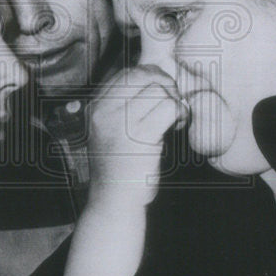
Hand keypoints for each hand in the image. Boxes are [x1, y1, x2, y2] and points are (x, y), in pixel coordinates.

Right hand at [87, 65, 186, 206]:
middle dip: (164, 83)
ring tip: (175, 118)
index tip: (161, 89)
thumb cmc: (119, 167)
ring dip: (174, 101)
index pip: (126, 73)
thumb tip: (156, 74)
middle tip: (172, 100)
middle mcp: (104, 112)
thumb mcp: (112, 130)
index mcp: (96, 108)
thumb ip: (126, 104)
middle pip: (142, 75)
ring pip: (158, 91)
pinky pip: (168, 108)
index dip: (150, 75)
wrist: (114, 201)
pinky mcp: (140, 137)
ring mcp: (121, 124)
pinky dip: (179, 113)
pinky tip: (178, 125)